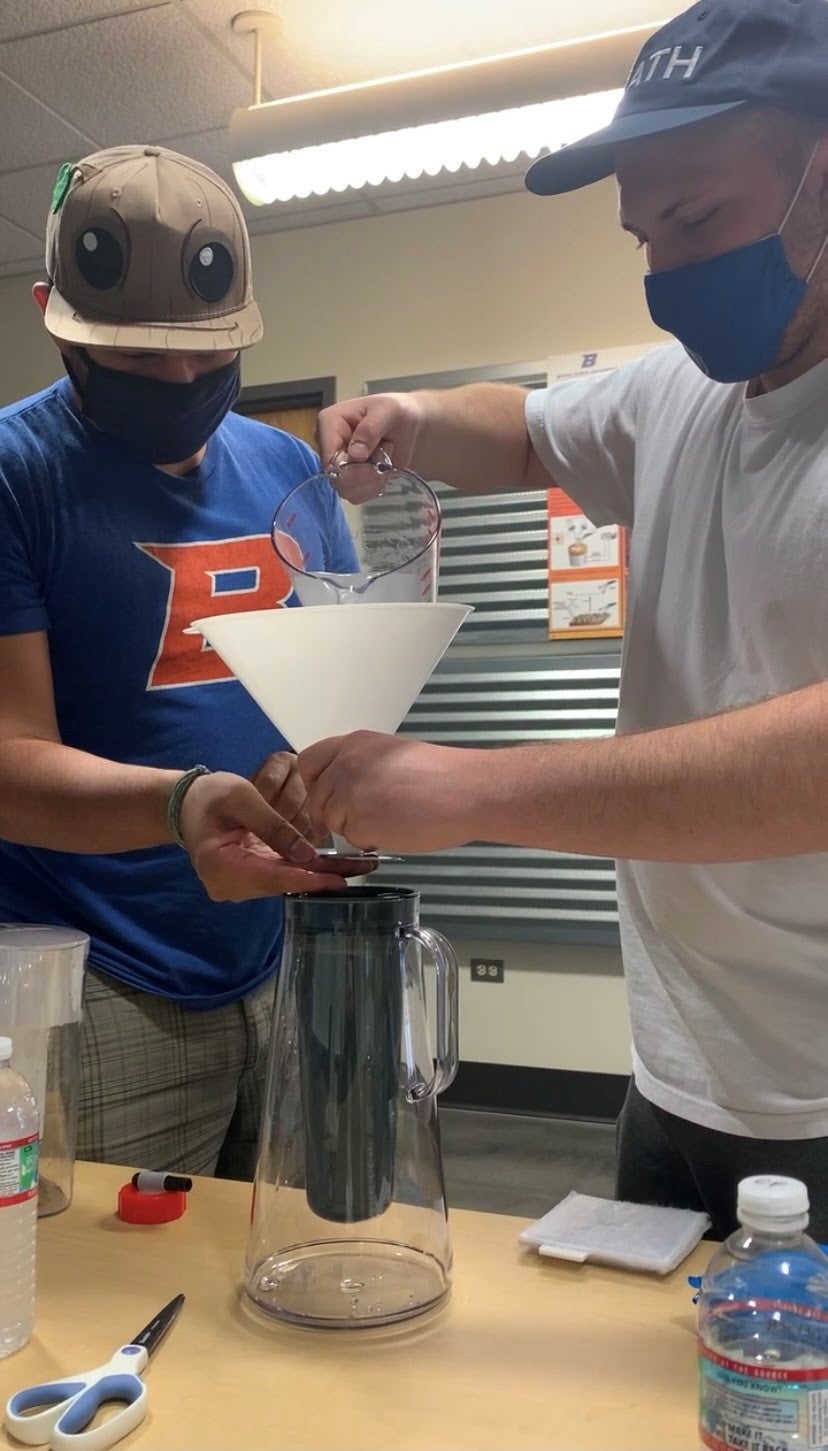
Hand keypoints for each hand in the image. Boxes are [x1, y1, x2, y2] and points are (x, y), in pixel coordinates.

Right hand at [179, 769, 360, 901]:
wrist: (187, 803)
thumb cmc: (211, 795)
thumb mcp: (243, 798)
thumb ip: (273, 826)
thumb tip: (307, 854)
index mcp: (221, 867)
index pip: (273, 877)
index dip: (308, 878)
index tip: (340, 879)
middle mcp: (229, 885)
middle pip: (283, 883)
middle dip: (322, 876)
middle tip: (363, 867)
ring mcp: (239, 885)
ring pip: (286, 881)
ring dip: (319, 873)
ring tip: (358, 866)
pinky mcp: (249, 878)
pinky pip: (282, 875)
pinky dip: (307, 869)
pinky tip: (335, 866)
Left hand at [299, 731, 486, 853]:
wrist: (466, 791)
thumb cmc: (441, 776)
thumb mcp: (391, 756)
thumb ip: (361, 766)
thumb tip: (342, 789)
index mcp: (354, 744)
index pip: (310, 762)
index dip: (315, 784)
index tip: (329, 797)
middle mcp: (345, 764)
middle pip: (317, 797)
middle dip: (334, 813)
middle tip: (362, 819)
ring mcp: (349, 793)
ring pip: (332, 820)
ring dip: (352, 828)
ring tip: (387, 821)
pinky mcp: (359, 821)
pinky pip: (351, 838)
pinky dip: (368, 841)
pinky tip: (394, 830)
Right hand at [316, 393, 422, 501]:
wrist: (406, 425)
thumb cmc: (395, 411)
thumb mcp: (388, 411)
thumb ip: (371, 429)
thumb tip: (355, 454)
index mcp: (329, 422)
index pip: (328, 455)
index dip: (351, 465)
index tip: (373, 460)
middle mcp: (327, 445)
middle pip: (335, 476)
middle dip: (365, 475)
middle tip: (385, 461)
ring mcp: (336, 464)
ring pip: (345, 490)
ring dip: (371, 482)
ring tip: (385, 464)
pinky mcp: (347, 479)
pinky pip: (355, 496)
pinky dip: (373, 489)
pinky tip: (382, 474)